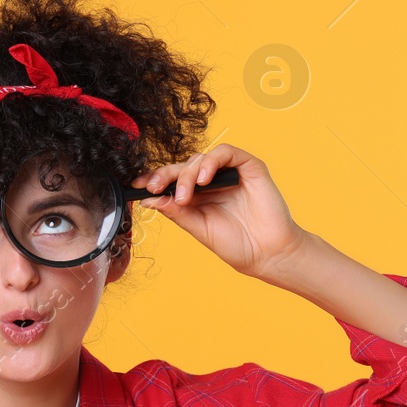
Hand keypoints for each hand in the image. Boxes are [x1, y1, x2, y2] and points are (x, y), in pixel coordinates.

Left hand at [132, 144, 309, 280]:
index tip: (138, 186)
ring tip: (185, 195)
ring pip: (200, 158)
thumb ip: (177, 212)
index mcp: (198, 197)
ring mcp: (230, 173)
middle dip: (165, 176)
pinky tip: (203, 179)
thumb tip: (150, 200)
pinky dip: (211, 162)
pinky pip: (226, 152)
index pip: (172, 180)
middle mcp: (212, 182)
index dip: (155, 179)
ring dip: (187, 173)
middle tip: (155, 188)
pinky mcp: (248, 167)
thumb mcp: (198, 228)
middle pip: (182, 167)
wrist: (268, 254)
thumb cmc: (238, 245)